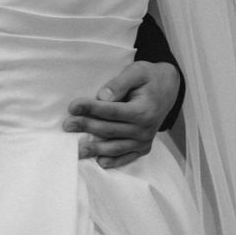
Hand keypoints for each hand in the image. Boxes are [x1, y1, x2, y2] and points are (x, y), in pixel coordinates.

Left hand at [62, 61, 180, 169]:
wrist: (168, 88)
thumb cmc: (149, 77)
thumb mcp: (137, 71)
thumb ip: (120, 83)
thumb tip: (102, 97)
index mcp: (144, 110)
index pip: (112, 111)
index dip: (91, 109)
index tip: (72, 106)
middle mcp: (145, 129)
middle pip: (110, 130)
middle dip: (86, 127)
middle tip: (67, 125)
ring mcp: (145, 141)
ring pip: (115, 147)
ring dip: (94, 149)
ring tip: (76, 149)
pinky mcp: (144, 147)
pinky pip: (127, 157)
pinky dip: (113, 161)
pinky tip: (99, 162)